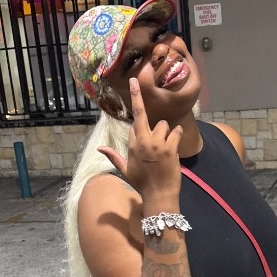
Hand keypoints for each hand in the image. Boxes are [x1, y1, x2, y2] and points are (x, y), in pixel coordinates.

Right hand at [98, 78, 182, 199]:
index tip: (134, 103)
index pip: (134, 125)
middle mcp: (143, 141)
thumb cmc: (142, 184)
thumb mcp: (125, 170)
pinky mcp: (171, 147)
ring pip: (163, 124)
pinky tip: (175, 142)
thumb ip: (113, 156)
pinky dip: (177, 134)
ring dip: (166, 132)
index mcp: (132, 146)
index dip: (138, 126)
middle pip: (141, 113)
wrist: (159, 196)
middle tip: (135, 80)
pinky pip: (176, 131)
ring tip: (165, 147)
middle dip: (136, 95)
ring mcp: (157, 143)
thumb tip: (99, 147)